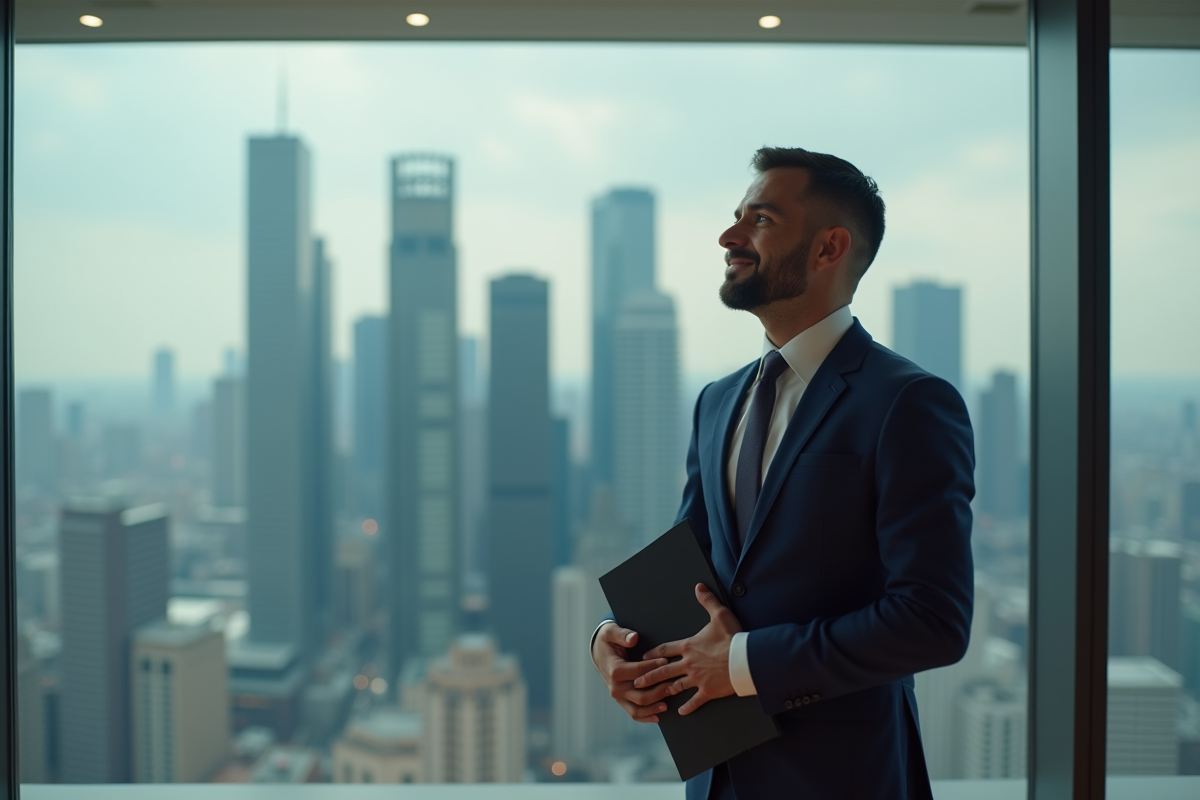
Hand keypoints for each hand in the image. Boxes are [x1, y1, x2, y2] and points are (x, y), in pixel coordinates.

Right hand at [592, 622, 673, 723]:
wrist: (599, 654)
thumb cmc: (608, 642)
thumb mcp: (611, 632)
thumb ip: (622, 634)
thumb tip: (634, 638)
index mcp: (614, 670)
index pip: (638, 671)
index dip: (653, 667)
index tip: (667, 661)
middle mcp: (615, 687)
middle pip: (641, 694)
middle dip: (660, 689)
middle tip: (675, 682)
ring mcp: (618, 696)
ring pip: (639, 707)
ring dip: (656, 705)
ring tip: (669, 699)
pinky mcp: (621, 701)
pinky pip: (634, 713)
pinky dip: (646, 717)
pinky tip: (658, 715)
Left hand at [635, 583, 741, 714]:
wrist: (745, 658)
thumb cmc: (733, 637)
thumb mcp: (720, 615)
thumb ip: (708, 601)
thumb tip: (699, 586)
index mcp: (689, 646)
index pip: (665, 650)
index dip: (654, 653)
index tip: (643, 658)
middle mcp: (689, 663)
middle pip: (663, 670)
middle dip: (649, 675)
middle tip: (636, 681)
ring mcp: (697, 679)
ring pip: (675, 686)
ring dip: (662, 690)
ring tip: (652, 695)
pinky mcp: (708, 691)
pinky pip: (694, 701)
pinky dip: (687, 707)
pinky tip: (680, 712)